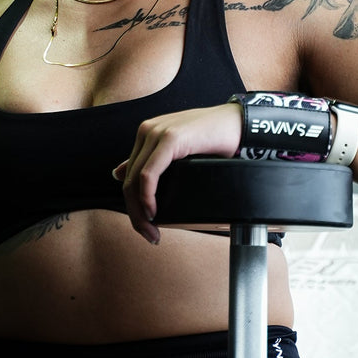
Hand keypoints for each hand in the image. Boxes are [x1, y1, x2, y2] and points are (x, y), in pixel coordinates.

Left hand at [113, 103, 241, 243]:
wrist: (240, 123)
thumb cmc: (216, 137)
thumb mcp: (179, 151)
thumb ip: (152, 161)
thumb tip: (117, 173)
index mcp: (147, 133)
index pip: (129, 174)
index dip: (132, 204)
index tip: (145, 226)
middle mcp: (147, 131)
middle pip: (128, 179)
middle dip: (135, 213)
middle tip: (149, 234)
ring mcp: (157, 132)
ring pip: (134, 179)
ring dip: (139, 210)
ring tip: (151, 229)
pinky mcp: (170, 138)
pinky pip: (148, 173)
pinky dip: (147, 196)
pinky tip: (153, 210)